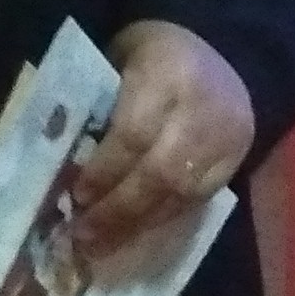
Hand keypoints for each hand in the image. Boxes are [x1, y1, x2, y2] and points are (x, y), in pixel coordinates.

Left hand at [67, 21, 253, 269]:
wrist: (224, 50)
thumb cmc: (150, 53)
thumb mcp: (117, 60)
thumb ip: (96, 106)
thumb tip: (59, 165)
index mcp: (167, 74)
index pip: (134, 133)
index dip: (104, 171)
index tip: (75, 196)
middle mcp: (201, 110)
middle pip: (160, 172)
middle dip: (118, 209)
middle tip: (82, 234)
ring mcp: (225, 140)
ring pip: (180, 194)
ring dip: (136, 225)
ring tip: (99, 246)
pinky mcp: (235, 163)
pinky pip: (195, 201)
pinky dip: (159, 220)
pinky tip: (131, 235)